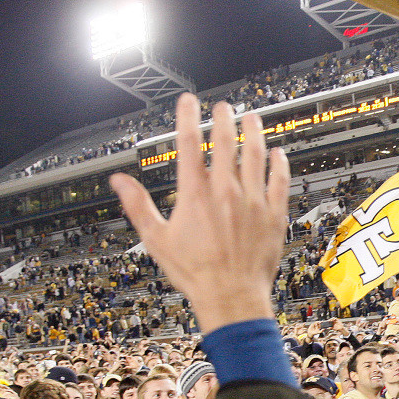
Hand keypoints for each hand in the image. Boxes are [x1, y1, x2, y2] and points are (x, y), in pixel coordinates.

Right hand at [110, 94, 289, 334]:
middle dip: (223, 119)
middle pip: (226, 142)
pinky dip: (279, 164)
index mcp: (196, 194)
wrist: (231, 296)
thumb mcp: (157, 240)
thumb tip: (118, 182)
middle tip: (223, 106)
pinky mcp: (274, 214)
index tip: (188, 102)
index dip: (188, 117)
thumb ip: (138, 206)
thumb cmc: (195, 272)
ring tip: (252, 118)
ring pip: (256, 155)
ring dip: (254, 133)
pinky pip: (279, 181)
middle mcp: (226, 191)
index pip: (190, 144)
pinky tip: (278, 153)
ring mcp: (253, 201)